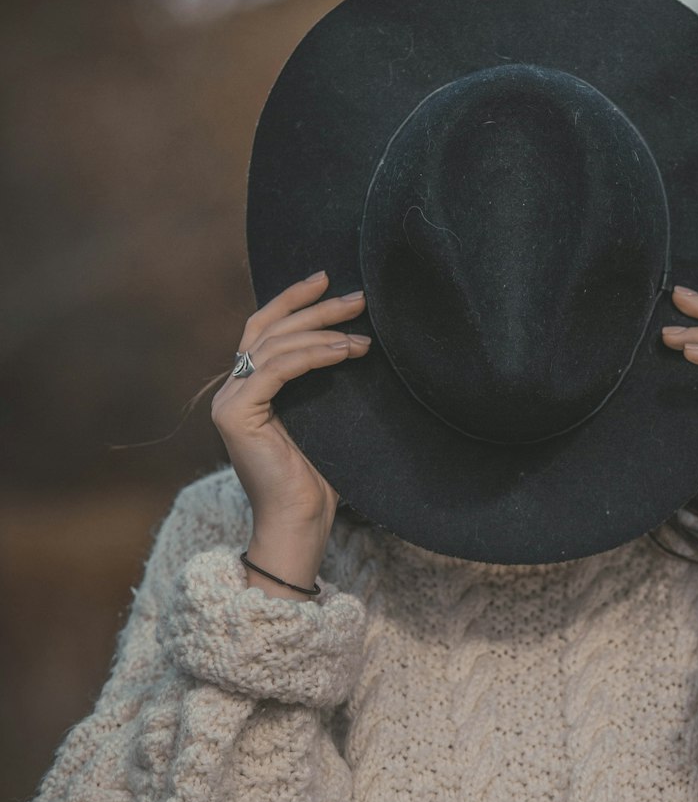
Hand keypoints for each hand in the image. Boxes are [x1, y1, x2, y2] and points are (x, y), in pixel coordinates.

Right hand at [211, 271, 371, 534]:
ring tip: (364, 336)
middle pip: (270, 329)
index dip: (293, 301)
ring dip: (324, 333)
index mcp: (248, 388)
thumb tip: (356, 339)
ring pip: (276, 346)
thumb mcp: (324, 416)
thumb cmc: (320, 476)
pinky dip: (313, 356)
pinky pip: (277, 370)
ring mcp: (229, 401)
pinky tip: (345, 352)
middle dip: (315, 309)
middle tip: (357, 297)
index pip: (265, 329)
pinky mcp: (236, 415)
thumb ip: (322, 381)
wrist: (301, 521)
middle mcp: (232, 390)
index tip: (328, 280)